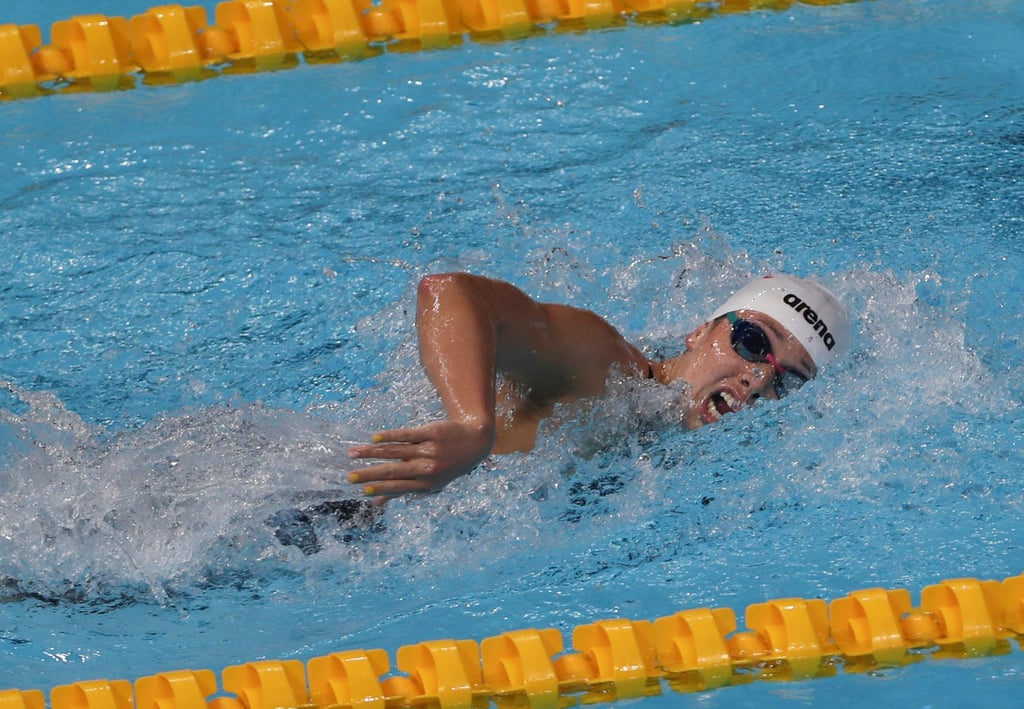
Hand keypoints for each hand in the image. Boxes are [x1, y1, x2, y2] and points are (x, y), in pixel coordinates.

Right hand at [346, 420, 494, 503]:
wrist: (475, 441)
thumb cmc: (447, 465)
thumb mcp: (430, 482)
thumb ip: (402, 490)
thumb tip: (376, 504)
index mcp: (426, 484)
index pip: (398, 487)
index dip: (380, 488)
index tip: (361, 490)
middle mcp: (428, 468)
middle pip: (394, 471)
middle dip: (370, 474)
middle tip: (350, 476)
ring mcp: (430, 450)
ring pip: (396, 452)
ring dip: (372, 452)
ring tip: (353, 453)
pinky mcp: (431, 432)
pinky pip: (407, 434)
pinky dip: (389, 436)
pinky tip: (374, 437)